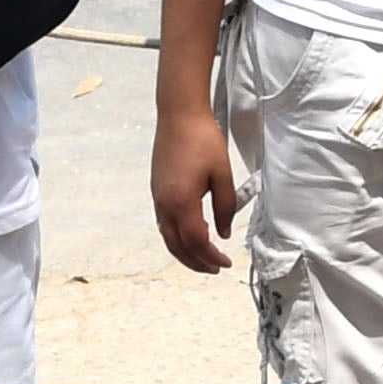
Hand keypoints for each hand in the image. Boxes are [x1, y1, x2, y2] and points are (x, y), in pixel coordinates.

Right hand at [151, 95, 240, 273]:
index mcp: (182, 202)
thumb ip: (226, 207)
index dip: (211, 257)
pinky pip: (164, 224)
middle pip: (177, 246)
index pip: (196, 242)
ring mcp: (158, 198)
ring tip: (202, 258)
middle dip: (195, 262)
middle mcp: (165, 204)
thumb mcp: (223, 175)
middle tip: (214, 268)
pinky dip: (176, 237)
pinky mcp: (157, 190)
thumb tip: (224, 232)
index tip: (225, 263)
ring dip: (185, 252)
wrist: (179, 115)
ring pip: (168, 237)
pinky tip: (189, 236)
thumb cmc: (202, 139)